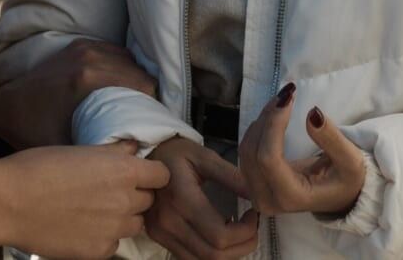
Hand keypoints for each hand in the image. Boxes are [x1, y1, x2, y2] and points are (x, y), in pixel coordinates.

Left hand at [0, 38, 157, 149]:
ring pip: (131, 61)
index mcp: (88, 79)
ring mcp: (85, 47)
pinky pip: (116, 52)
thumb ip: (98, 153)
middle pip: (140, 73)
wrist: (6, 103)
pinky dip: (123, 68)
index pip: (143, 86)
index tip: (151, 124)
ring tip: (135, 104)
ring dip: (137, 80)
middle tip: (145, 118)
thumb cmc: (33, 130)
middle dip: (147, 95)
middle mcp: (89, 57)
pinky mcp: (80, 44)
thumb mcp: (66, 148)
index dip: (153, 105)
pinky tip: (120, 87)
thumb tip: (135, 158)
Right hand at [0, 141, 170, 257]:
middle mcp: (126, 202)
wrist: (9, 202)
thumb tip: (134, 148)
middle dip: (134, 196)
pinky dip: (102, 237)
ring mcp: (114, 230)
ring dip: (121, 218)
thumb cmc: (39, 167)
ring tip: (93, 210)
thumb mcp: (80, 149)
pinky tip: (80, 227)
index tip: (137, 175)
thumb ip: (114, 152)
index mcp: (124, 171)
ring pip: (133, 225)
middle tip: (107, 191)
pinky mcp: (99, 251)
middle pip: (148, 201)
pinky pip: (113, 244)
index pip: (162, 175)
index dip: (150, 174)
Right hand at [144, 137, 259, 259]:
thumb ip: (231, 177)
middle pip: (214, 255)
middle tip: (252, 226)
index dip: (246, 232)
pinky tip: (219, 235)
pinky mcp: (158, 237)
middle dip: (242, 246)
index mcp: (181, 199)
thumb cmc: (176, 153)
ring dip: (228, 254)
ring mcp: (161, 233)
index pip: (220, 236)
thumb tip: (258, 196)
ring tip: (238, 232)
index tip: (254, 214)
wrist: (144, 157)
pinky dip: (211, 254)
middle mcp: (168, 223)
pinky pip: (190, 258)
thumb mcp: (204, 156)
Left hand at [237, 83, 365, 216]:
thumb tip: (312, 114)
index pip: (269, 158)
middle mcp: (268, 200)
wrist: (338, 197)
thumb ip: (332, 140)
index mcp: (291, 197)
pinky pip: (243, 154)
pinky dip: (254, 130)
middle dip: (267, 117)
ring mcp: (256, 195)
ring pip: (245, 150)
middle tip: (287, 93)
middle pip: (252, 152)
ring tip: (282, 101)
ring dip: (261, 120)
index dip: (273, 125)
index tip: (289, 98)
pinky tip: (267, 116)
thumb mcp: (350, 161)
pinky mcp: (252, 185)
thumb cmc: (346, 180)